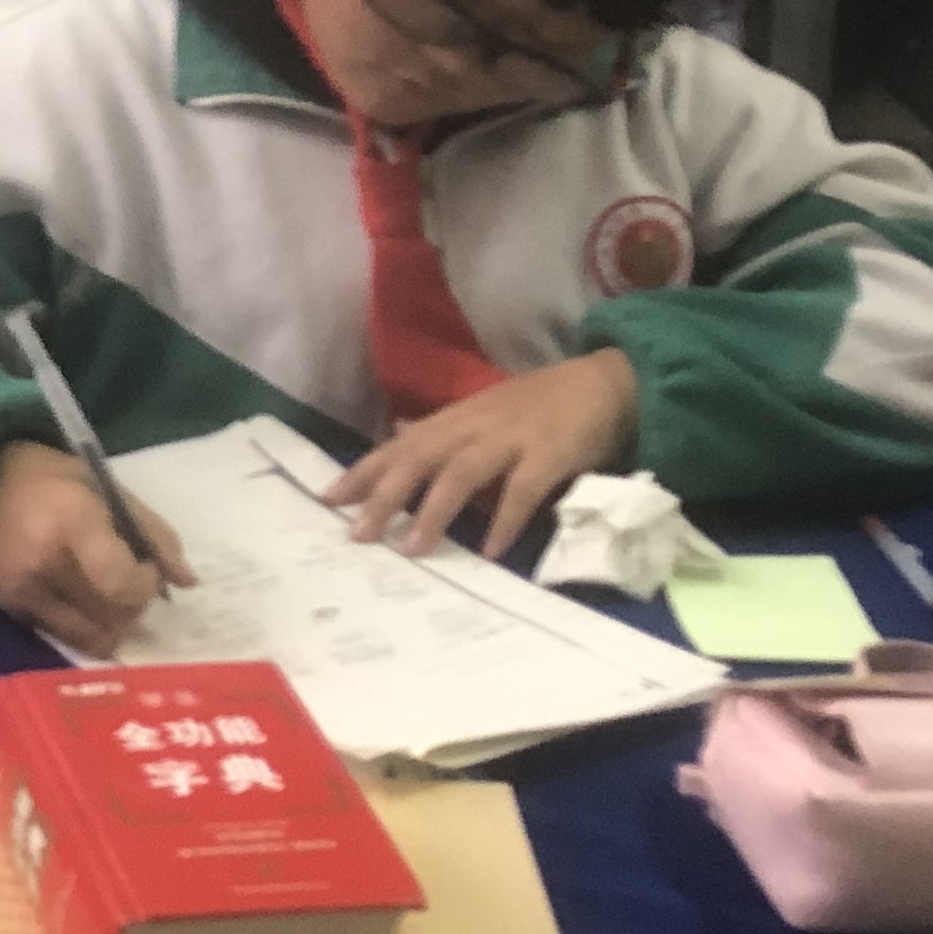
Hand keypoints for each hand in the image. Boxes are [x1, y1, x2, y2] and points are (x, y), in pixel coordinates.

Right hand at [0, 440, 195, 653]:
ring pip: (92, 636)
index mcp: (70, 520)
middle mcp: (41, 561)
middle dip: (135, 604)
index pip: (118, 582)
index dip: (144, 585)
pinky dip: (87, 627)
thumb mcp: (110, 489)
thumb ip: (154, 534)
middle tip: (130, 580)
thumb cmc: (55, 480)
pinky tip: (85, 602)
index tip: (147, 568)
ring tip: (109, 594)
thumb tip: (188, 583)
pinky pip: (66, 637)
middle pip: (111, 614)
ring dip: (114, 622)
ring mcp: (22, 589)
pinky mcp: (10, 608)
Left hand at [325, 350, 639, 560]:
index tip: (327, 499)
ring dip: (434, 511)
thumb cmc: (539, 405)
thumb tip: (397, 441)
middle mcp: (475, 425)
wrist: (604, 382)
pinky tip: (491, 550)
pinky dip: (504, 519)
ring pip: (461, 473)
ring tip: (412, 548)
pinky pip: (522, 490)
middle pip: (419, 458)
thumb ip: (443, 433)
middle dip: (384, 495)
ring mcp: (512, 438)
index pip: (400, 445)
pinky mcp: (550, 453)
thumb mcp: (483, 414)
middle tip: (358, 535)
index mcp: (456, 419)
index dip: (364, 471)